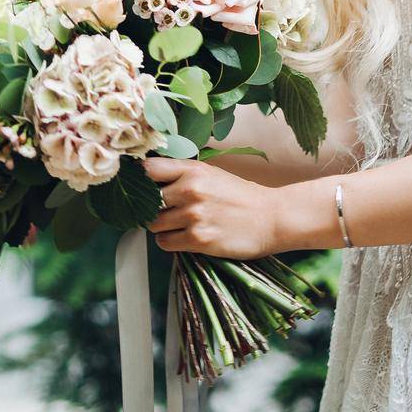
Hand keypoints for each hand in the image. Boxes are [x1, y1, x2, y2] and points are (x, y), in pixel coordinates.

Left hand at [142, 155, 281, 257]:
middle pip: (147, 200)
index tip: (141, 185)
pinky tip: (184, 236)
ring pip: (153, 224)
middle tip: (163, 210)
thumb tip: (150, 181)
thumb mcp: (212, 174)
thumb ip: (183, 175)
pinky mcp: (199, 239)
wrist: (272, 219)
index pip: (148, 168)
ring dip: (160, 226)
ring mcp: (194, 215)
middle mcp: (190, 189)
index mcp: (193, 169)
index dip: (140, 178)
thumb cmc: (241, 197)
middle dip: (152, 207)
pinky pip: (164, 243)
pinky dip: (170, 241)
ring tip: (177, 224)